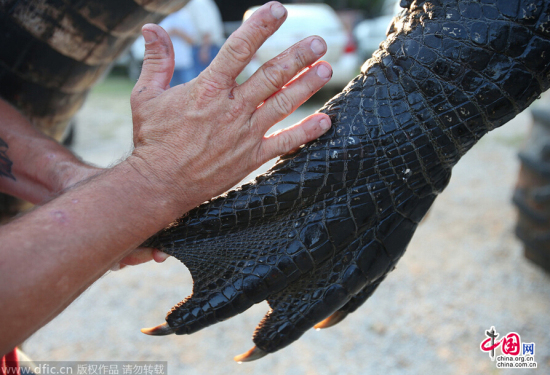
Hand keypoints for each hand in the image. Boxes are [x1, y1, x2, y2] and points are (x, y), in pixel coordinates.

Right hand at [128, 1, 332, 215]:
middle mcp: (231, 109)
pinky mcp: (252, 158)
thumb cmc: (153, 140)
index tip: (278, 9)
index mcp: (207, 89)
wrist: (160, 184)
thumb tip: (151, 28)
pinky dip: (306, 132)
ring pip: (283, 104)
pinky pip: (285, 143)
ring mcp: (245, 134)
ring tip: (327, 69)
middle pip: (272, 75)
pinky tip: (325, 121)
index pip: (238, 49)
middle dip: (298, 56)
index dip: (259, 27)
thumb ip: (156, 60)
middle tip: (319, 41)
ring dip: (307, 85)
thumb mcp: (147, 95)